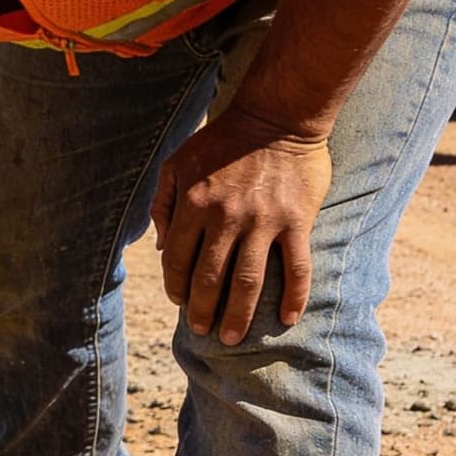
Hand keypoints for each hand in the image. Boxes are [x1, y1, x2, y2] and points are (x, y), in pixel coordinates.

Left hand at [151, 105, 331, 343]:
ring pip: (248, 282)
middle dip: (202, 310)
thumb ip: (163, 202)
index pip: (176, 258)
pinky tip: (286, 319)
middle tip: (202, 331)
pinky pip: (296, 268)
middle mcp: (226, 217)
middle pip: (210, 278)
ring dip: (239, 315)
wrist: (278, 117)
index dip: (174, 286)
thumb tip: (159, 247)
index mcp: (193, 203)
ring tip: (233, 338)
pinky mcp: (296, 222)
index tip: (178, 302)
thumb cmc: (221, 140)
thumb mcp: (178, 162)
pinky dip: (292, 297)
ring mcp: (263, 222)